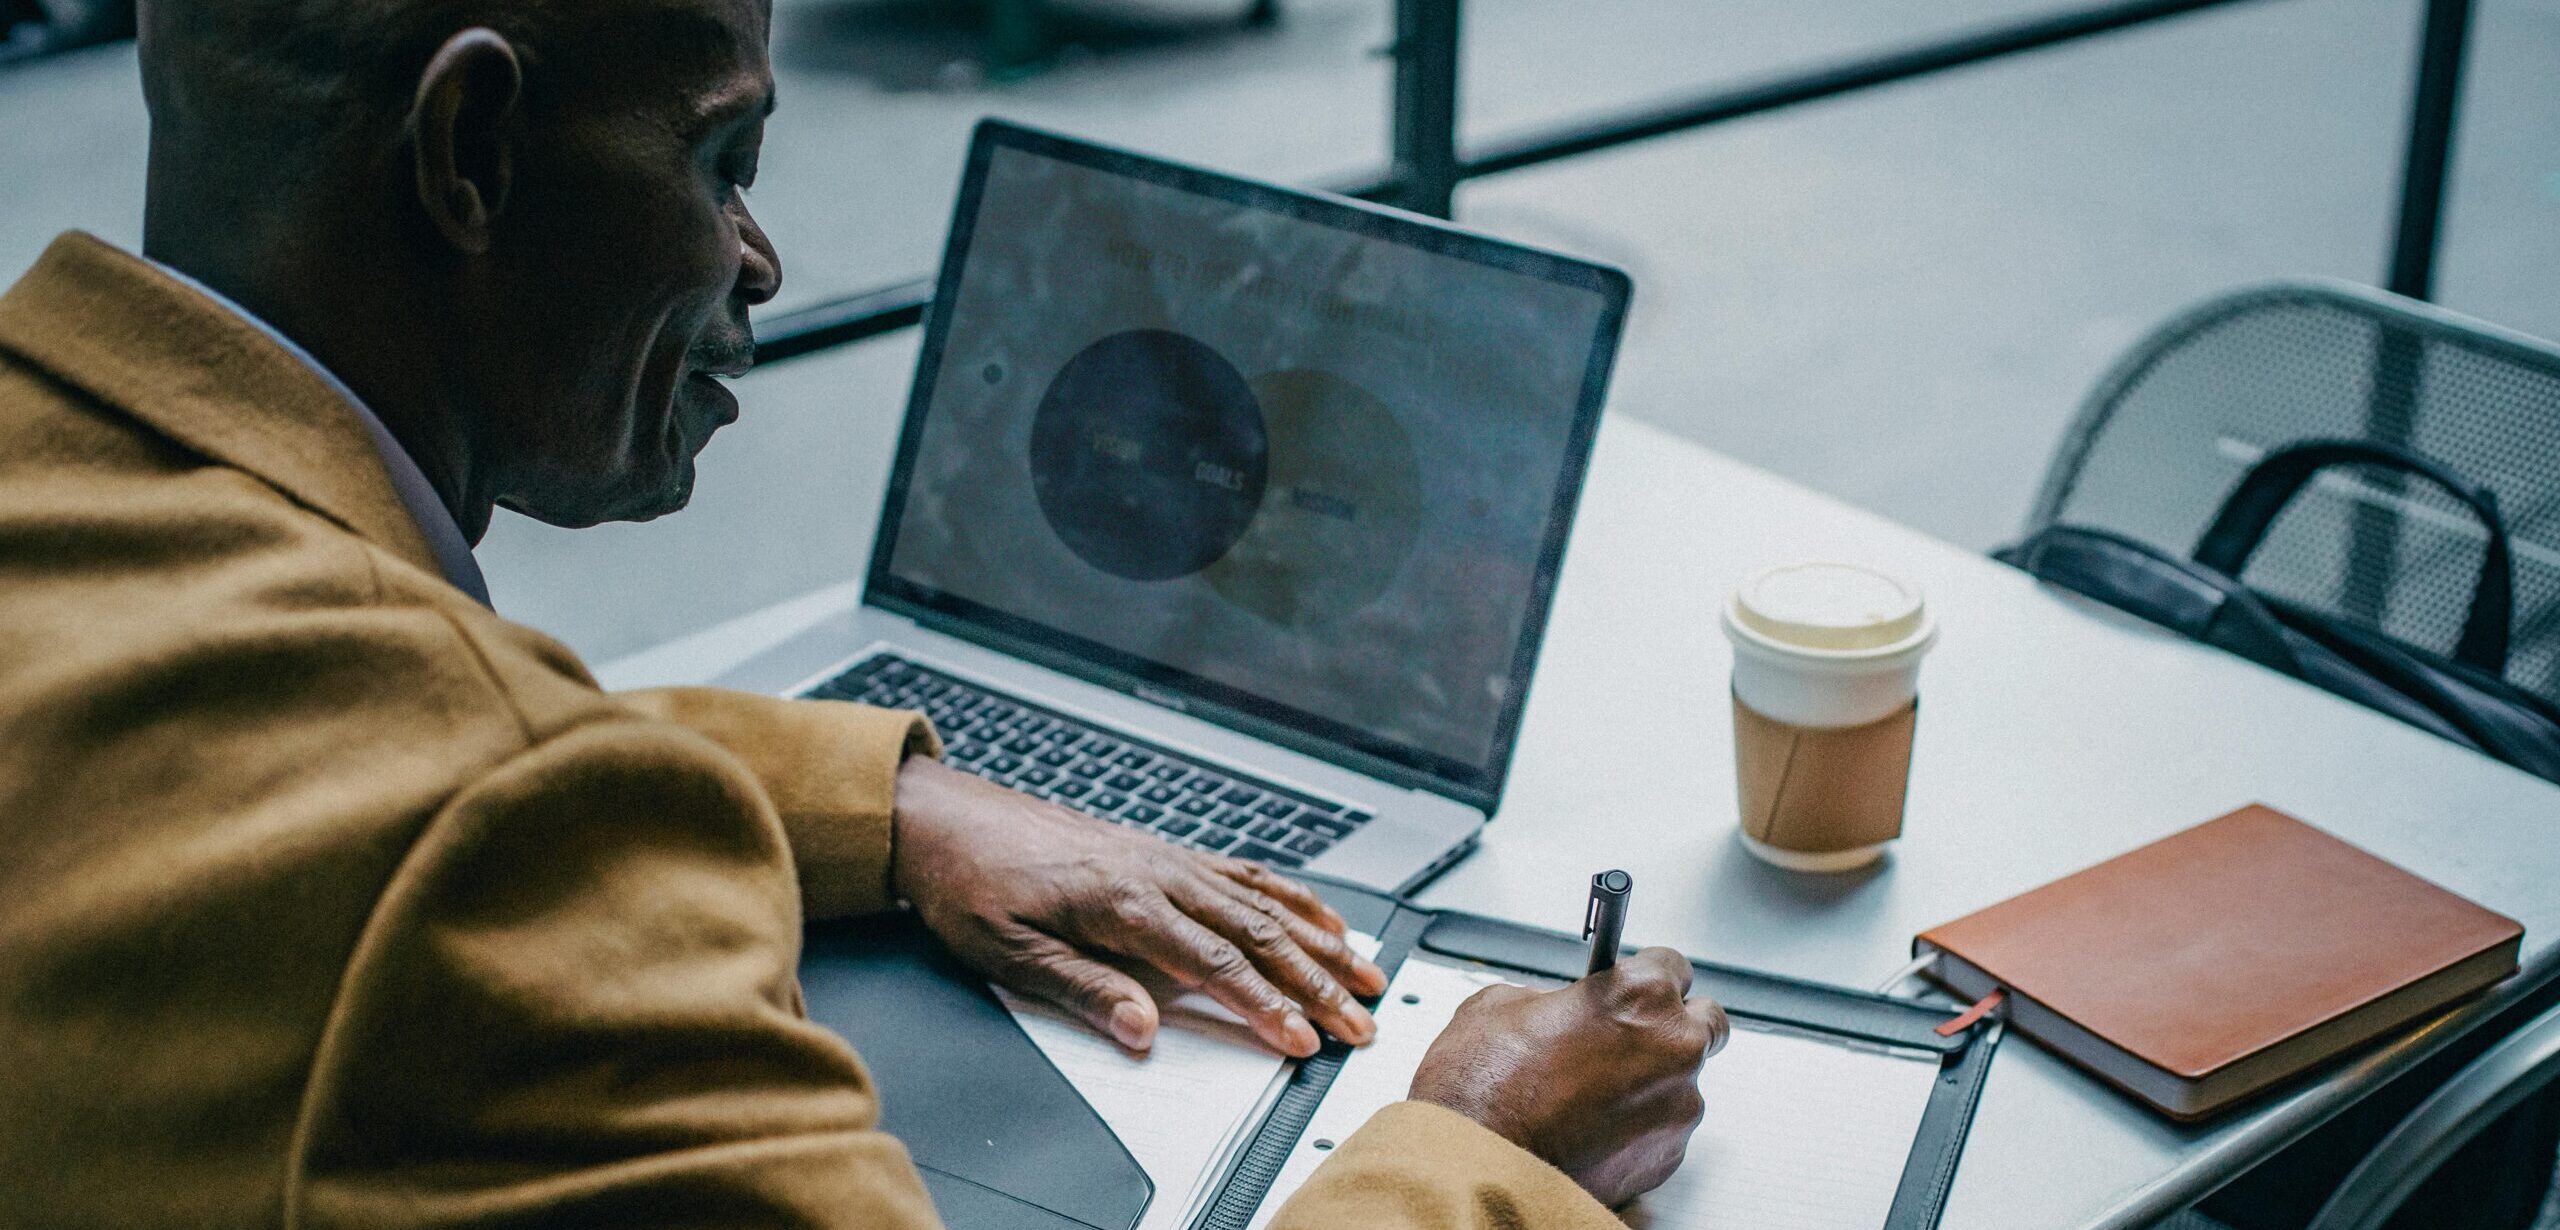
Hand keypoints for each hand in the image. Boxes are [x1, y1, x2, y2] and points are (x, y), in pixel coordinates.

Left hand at [889, 756, 1387, 1056]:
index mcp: (1123, 901)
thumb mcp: (1008, 952)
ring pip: (1263, 901)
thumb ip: (1083, 989)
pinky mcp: (1163, 852)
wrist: (948, 819)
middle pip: (1257, 933)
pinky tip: (1319, 916)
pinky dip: (1292, 897)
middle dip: (1317, 980)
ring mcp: (1167, 858)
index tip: (1302, 1038)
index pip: (1214, 963)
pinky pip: (1244, 873)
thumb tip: (1142, 1027)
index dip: (1265, 1005)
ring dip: (1321, 940)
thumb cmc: (971, 883)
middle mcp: (1158, 873)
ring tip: (1367, 972)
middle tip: (1361, 1019)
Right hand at [1408, 947, 1728, 1206]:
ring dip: (1651, 1082)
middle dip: (1672, 1025)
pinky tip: (1592, 1127)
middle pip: (1706, 1021)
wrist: (1477, 1166)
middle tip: (1629, 1036)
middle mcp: (1673, 1049)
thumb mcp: (1503, 1004)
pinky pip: (1665, 1131)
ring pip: (1683, 1083)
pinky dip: (1638, 1127)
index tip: (1632, 988)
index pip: (1674, 965)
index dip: (1646, 976)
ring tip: (1592, 1094)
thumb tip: (1559, 1007)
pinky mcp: (1667, 1158)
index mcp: (1641, 997)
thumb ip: (1553, 997)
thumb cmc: (1486, 1089)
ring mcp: (1677, 1108)